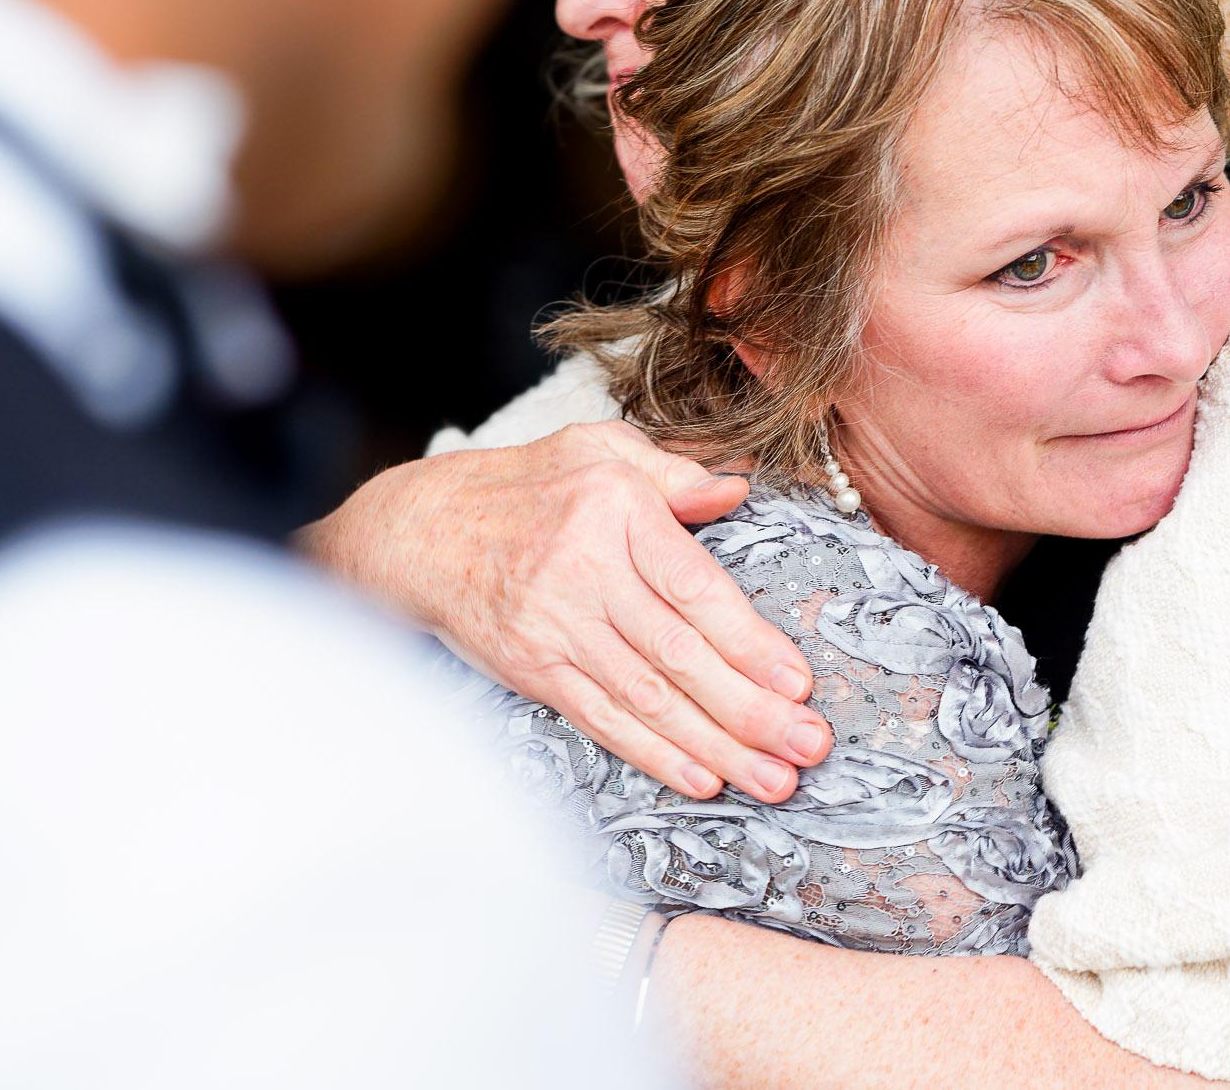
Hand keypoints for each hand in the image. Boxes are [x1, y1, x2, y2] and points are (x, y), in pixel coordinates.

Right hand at [296, 421, 832, 801]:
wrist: (421, 531)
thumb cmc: (527, 487)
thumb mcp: (596, 448)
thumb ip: (673, 471)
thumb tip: (736, 489)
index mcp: (615, 510)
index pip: (694, 588)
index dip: (748, 641)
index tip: (798, 682)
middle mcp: (586, 572)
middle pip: (680, 654)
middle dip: (750, 709)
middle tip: (808, 747)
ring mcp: (556, 628)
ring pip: (648, 698)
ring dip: (716, 746)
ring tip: (774, 780)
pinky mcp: (534, 671)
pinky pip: (602, 720)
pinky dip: (654, 755)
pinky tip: (701, 780)